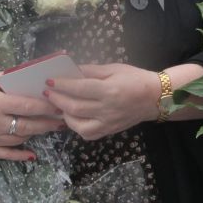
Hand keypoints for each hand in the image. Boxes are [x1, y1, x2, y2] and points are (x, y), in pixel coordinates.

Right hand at [0, 69, 61, 160]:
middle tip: (64, 119)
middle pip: (28, 125)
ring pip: (21, 138)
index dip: (47, 106)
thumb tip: (29, 78)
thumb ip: (5, 79)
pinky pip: (6, 154)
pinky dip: (21, 155)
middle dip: (49, 122)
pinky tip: (33, 154)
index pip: (27, 105)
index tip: (61, 104)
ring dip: (37, 133)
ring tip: (52, 127)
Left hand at [46, 63, 160, 140]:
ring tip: (58, 105)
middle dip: (57, 99)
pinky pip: (87, 133)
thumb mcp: (114, 69)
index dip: (62, 85)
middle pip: (75, 108)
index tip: (49, 81)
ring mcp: (108, 123)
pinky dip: (75, 126)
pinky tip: (72, 117)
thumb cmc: (135, 79)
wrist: (155, 98)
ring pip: (78, 124)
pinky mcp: (108, 131)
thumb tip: (70, 71)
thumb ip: (91, 71)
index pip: (79, 88)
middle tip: (47, 93)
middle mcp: (108, 109)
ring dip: (64, 114)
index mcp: (110, 90)